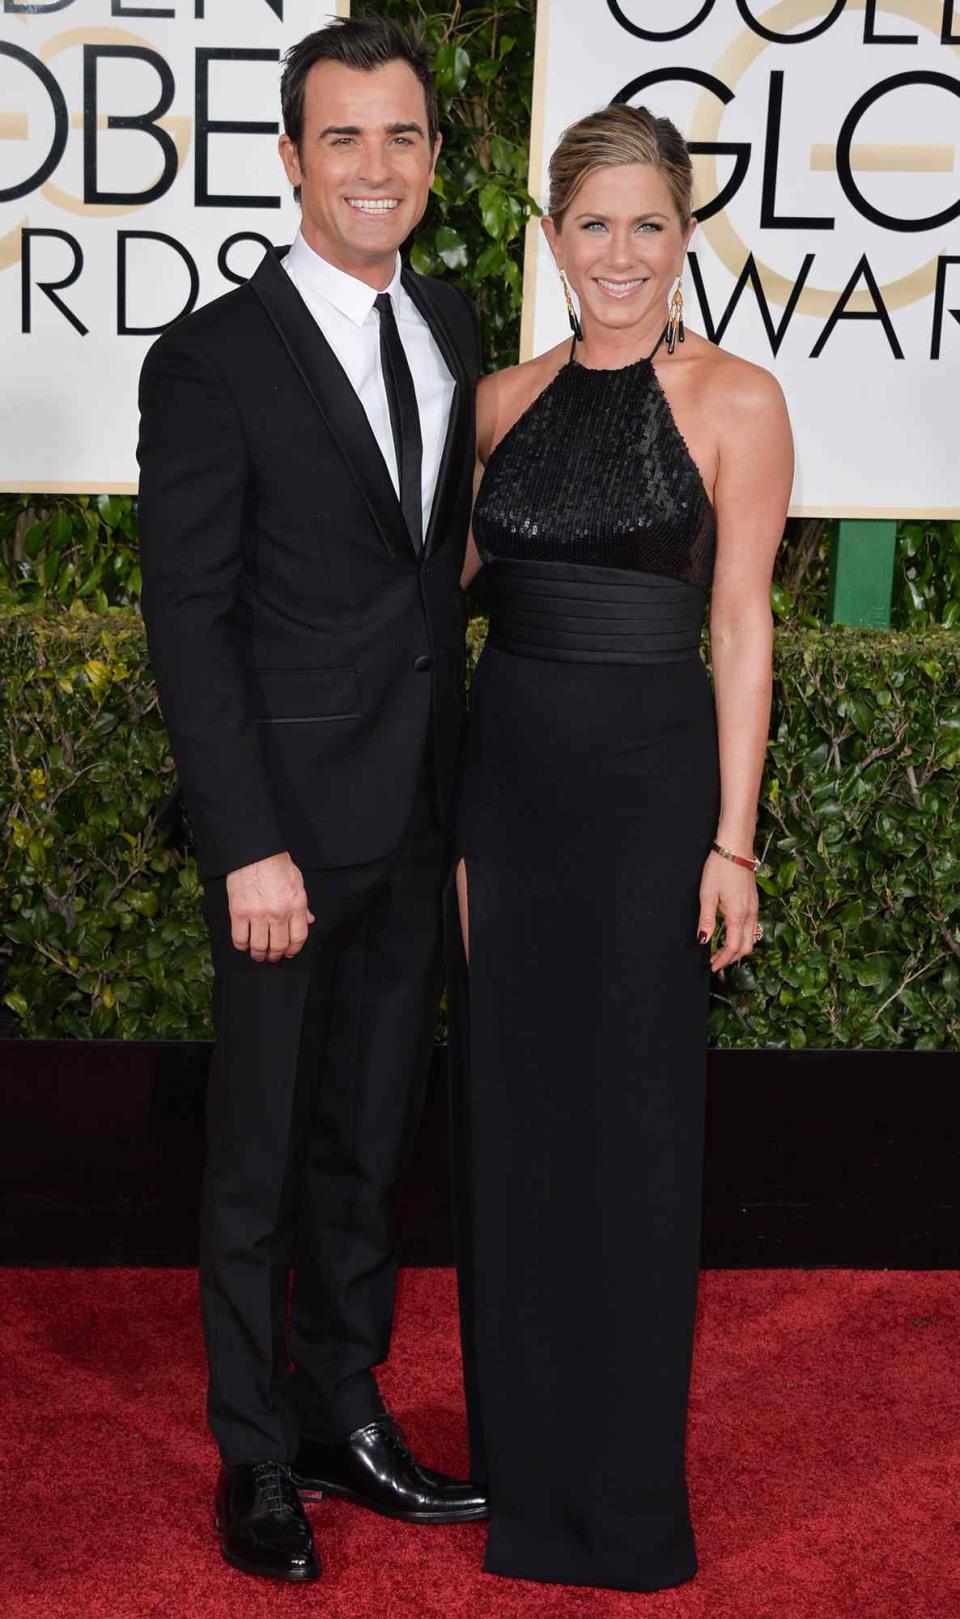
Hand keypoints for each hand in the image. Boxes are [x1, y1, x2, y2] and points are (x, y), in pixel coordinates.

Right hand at [226, 852, 314, 962]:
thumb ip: (302, 905)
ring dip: (258, 954)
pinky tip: (243, 944)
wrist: (255, 852)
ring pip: (259, 946)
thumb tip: (308, 921)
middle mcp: (279, 913)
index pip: (298, 937)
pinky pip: (240, 938)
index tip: (288, 953)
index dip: (293, 949)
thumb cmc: (277, 864)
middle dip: (275, 955)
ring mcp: (258, 914)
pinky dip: (242, 945)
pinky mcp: (239, 912)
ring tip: (257, 954)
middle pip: (279, 945)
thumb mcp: (297, 882)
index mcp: (296, 905)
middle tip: (271, 956)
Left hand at [696, 850, 757, 972]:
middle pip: (746, 947)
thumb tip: (703, 941)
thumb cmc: (720, 868)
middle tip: (716, 963)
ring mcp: (754, 908)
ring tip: (722, 953)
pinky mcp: (754, 902)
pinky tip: (731, 935)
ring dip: (738, 949)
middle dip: (732, 958)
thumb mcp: (707, 894)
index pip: (734, 947)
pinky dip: (743, 937)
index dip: (723, 960)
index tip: (712, 966)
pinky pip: (752, 927)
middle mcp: (750, 914)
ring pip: (751, 938)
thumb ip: (707, 920)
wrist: (735, 848)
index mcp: (738, 914)